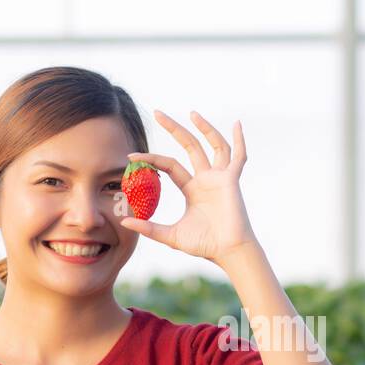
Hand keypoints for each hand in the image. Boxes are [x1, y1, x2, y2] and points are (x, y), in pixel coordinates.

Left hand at [119, 109, 260, 267]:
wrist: (227, 252)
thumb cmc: (204, 245)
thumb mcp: (171, 235)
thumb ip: (149, 228)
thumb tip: (124, 222)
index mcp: (193, 188)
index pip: (170, 165)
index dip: (151, 159)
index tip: (131, 156)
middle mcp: (206, 179)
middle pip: (190, 146)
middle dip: (174, 129)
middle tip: (157, 113)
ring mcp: (220, 178)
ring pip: (214, 145)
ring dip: (205, 128)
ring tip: (191, 113)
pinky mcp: (232, 181)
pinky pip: (239, 157)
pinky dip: (240, 140)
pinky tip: (237, 124)